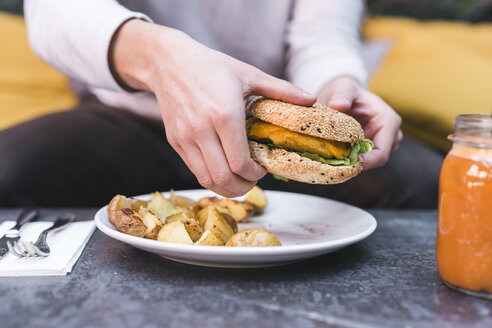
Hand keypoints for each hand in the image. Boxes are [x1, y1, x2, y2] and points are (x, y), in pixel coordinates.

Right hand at [110, 20, 315, 196]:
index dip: (254, 174)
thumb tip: (311, 99)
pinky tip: (222, 170)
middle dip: (243, 187)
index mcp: (225, 115)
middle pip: (224, 177)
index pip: (240, 163)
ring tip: (239, 181)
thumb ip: (281, 89)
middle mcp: (202, 130)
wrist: (168, 62)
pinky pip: (194, 171)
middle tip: (253, 180)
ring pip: (207, 180)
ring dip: (226, 188)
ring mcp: (185, 138)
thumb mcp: (248, 74)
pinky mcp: (175, 141)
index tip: (262, 170)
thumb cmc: (211, 66)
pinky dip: (211, 177)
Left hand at [317, 76, 401, 169]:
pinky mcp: (375, 147)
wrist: (347, 94)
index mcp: (389, 122)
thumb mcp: (344, 89)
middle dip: (356, 163)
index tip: (344, 165)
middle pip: (376, 160)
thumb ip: (342, 95)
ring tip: (332, 159)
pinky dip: (350, 159)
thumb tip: (338, 105)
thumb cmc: (348, 90)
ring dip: (353, 162)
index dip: (364, 162)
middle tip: (333, 164)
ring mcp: (385, 143)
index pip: (381, 153)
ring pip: (370, 161)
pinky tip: (335, 157)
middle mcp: (392, 135)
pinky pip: (364, 159)